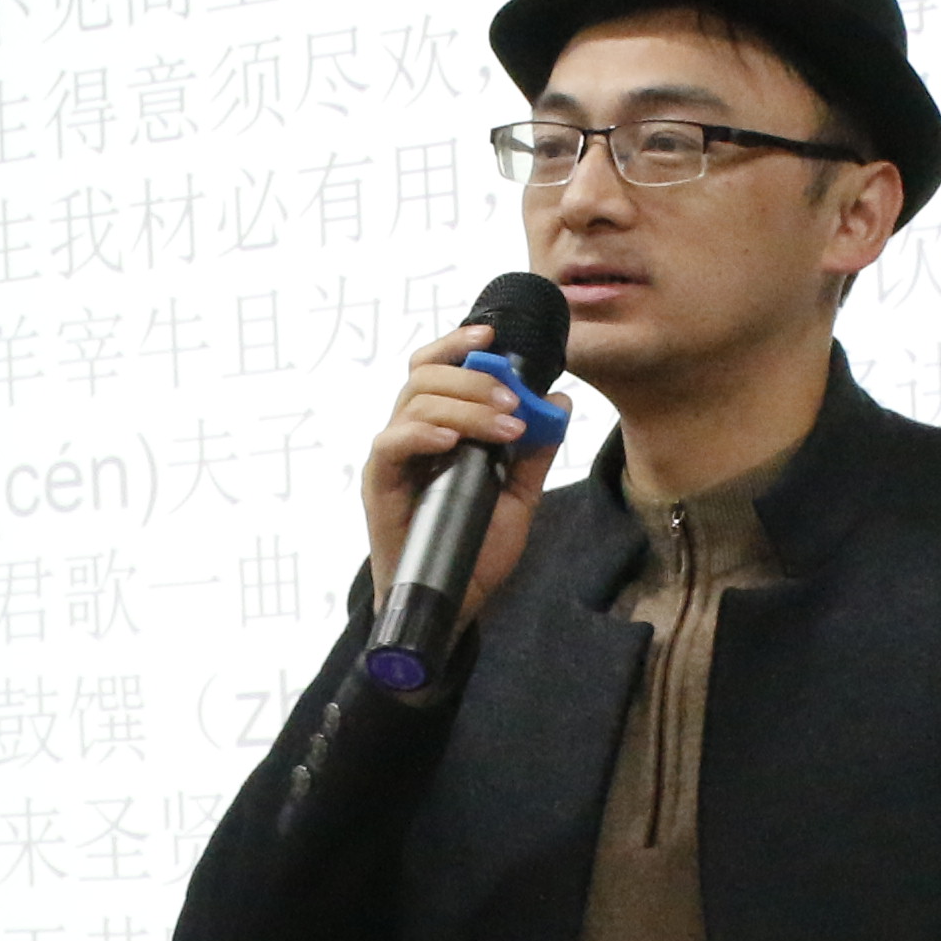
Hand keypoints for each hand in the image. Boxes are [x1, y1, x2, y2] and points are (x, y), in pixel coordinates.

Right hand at [355, 322, 556, 634]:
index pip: (437, 368)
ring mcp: (392, 460)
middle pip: (425, 375)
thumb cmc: (474, 551)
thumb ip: (534, 451)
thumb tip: (560, 401)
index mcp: (438, 429)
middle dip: (474, 377)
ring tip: (504, 425)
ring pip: (415, 401)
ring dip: (464, 404)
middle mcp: (410, 436)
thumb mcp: (519, 497)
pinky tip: (454, 440)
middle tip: (514, 399)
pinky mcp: (379, 486)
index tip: (493, 332)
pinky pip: (392, 443)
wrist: (452, 607)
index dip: (459, 343)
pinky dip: (423, 432)